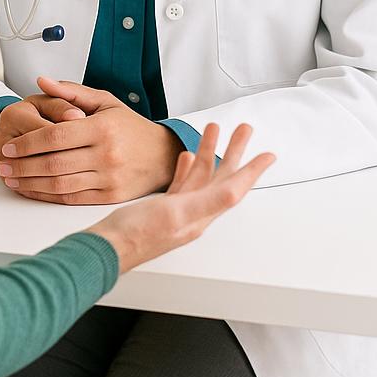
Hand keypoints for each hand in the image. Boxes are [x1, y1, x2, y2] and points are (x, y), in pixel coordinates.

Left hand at [0, 77, 182, 203]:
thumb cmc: (130, 126)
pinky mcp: (109, 198)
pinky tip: (31, 190)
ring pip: (59, 184)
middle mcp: (105, 155)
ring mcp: (108, 179)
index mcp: (102, 128)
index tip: (10, 146)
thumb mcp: (104, 101)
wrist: (162, 155)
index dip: (28, 142)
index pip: (56, 136)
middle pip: (54, 162)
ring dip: (30, 183)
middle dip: (23, 165)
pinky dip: (47, 195)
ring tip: (10, 179)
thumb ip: (71, 92)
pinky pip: (71, 198)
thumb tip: (41, 81)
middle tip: (2, 165)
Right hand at [86, 123, 275, 272]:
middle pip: (221, 176)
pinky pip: (182, 183)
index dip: (253, 170)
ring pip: (201, 175)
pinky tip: (185, 158)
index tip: (268, 154)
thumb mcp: (176, 213)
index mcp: (202, 213)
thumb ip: (208, 201)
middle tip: (243, 129)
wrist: (107, 248)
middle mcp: (194, 212)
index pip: (235, 187)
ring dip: (208, 151)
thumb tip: (236, 189)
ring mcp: (178, 209)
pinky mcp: (162, 207)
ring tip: (214, 129)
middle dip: (234, 151)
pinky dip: (186, 167)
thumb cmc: (137, 235)